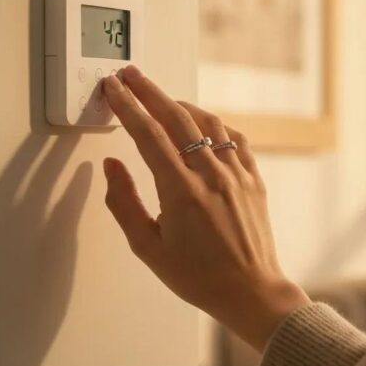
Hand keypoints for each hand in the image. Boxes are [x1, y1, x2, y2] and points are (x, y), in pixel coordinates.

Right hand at [101, 65, 309, 351]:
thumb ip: (124, 203)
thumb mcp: (148, 248)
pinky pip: (235, 139)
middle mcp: (211, 175)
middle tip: (129, 75)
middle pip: (176, 117)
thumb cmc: (198, 276)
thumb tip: (111, 167)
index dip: (126, 106)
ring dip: (182, 104)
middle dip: (149, 91)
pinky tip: (203, 124)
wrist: (251, 290)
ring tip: (162, 97)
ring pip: (208, 123)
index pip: (147, 134)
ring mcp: (237, 174)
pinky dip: (215, 125)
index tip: (112, 88)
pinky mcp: (254, 179)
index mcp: (181, 191)